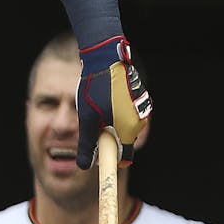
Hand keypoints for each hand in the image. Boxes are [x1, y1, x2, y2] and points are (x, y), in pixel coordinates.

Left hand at [75, 36, 151, 169]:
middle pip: (122, 140)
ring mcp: (141, 107)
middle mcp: (140, 121)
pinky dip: (115, 109)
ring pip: (123, 124)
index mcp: (129, 130)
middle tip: (91, 122)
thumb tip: (83, 166)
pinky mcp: (138, 96)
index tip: (98, 158)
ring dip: (110, 121)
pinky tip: (104, 95)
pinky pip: (126, 110)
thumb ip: (86, 144)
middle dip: (107, 136)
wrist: (105, 58)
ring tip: (96, 104)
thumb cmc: (96, 89)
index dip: (109, 159)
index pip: (124, 157)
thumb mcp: (87, 119)